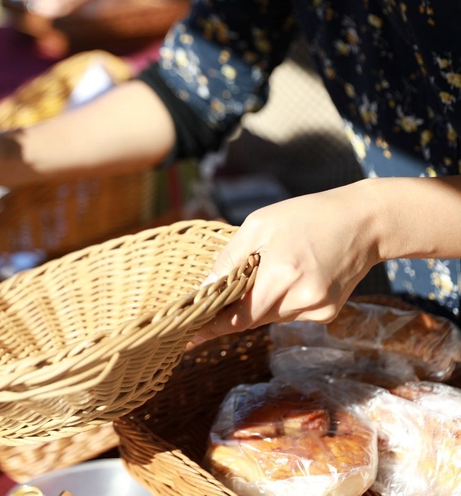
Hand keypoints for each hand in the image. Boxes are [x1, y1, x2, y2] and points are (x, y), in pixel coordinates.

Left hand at [190, 181, 382, 344]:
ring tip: (272, 268)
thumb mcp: (259, 225)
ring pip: (270, 316)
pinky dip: (281, 300)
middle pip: (251, 318)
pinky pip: (290, 313)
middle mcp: (301, 298)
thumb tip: (203, 290)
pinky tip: (294, 274)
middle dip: (233, 308)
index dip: (211, 327)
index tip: (187, 338)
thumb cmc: (306, 216)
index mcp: (281, 275)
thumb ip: (230, 260)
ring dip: (259, 301)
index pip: (236, 316)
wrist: (365, 221)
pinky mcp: (328, 313)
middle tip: (217, 295)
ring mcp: (318, 310)